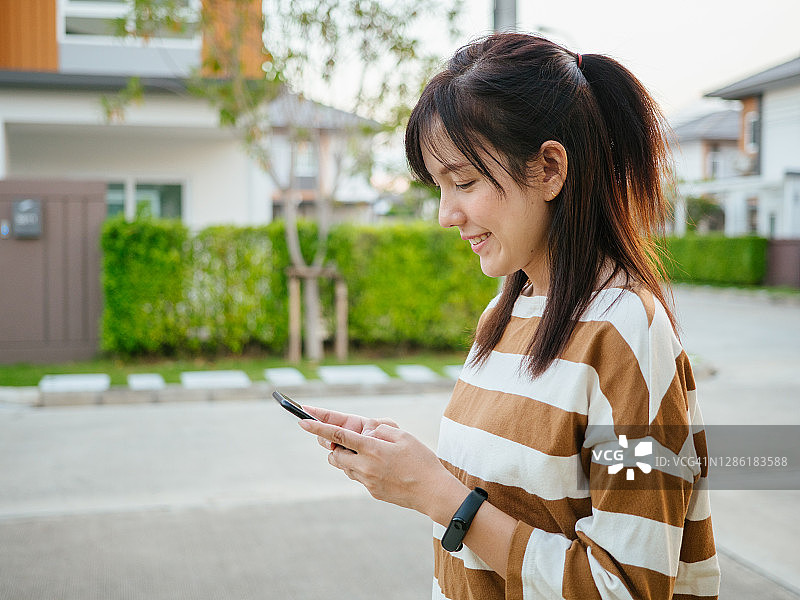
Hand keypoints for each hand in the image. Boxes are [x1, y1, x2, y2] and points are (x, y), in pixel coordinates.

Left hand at [298, 409, 462, 517]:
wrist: (433, 493)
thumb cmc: (421, 461)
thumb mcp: (404, 437)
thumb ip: (381, 430)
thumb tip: (367, 433)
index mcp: (372, 449)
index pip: (338, 436)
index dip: (318, 428)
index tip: (302, 421)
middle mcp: (365, 467)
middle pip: (335, 456)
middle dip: (333, 447)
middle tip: (341, 440)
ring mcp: (367, 482)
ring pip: (345, 468)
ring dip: (347, 458)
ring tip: (368, 453)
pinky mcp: (372, 492)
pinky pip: (359, 477)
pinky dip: (362, 469)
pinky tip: (381, 467)